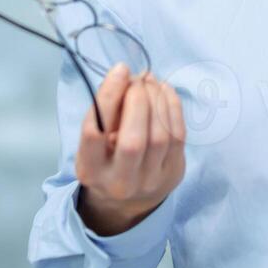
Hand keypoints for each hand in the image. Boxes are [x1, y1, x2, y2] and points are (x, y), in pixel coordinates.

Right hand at [76, 62, 186, 236]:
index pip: (95, 133)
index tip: (120, 70)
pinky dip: (172, 106)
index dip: (108, 97)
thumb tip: (127, 74)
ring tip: (150, 82)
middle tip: (138, 80)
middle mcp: (120, 181)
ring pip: (159, 136)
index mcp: (90, 171)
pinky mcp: (173, 173)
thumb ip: (104, 109)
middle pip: (133, 140)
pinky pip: (178, 135)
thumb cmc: (106, 157)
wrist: (129, 198)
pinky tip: (165, 91)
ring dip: (157, 100)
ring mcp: (149, 181)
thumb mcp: (94, 139)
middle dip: (137, 100)